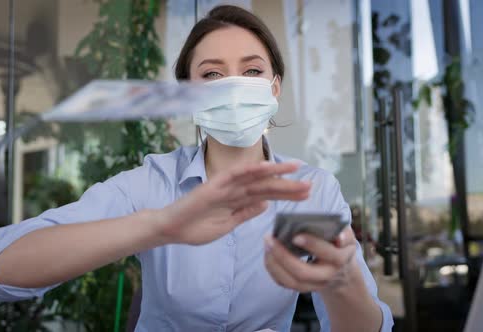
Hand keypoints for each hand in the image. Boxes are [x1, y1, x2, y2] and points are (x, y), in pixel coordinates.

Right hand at [156, 161, 310, 244]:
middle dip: (288, 185)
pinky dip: (250, 169)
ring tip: (295, 168)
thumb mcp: (227, 225)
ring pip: (254, 177)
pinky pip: (234, 174)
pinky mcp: (214, 185)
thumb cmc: (196, 228)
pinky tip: (266, 167)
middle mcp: (235, 191)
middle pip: (266, 185)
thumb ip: (245, 214)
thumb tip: (266, 204)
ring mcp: (225, 186)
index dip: (287, 194)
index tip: (306, 194)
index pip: (267, 195)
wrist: (172, 229)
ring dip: (275, 172)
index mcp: (239, 201)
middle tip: (310, 184)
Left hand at [264, 226, 356, 292]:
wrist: (340, 272)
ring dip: (274, 264)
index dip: (312, 245)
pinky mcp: (302, 288)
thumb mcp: (347, 237)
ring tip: (267, 244)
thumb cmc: (339, 246)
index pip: (328, 254)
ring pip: (291, 282)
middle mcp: (327, 276)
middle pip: (303, 273)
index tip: (296, 235)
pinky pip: (284, 283)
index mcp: (340, 260)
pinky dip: (273, 269)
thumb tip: (339, 237)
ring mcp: (314, 285)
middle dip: (284, 256)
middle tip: (270, 239)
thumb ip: (345, 234)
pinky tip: (268, 253)